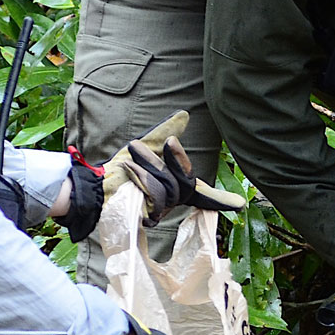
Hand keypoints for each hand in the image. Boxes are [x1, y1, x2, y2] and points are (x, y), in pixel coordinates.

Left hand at [106, 117, 246, 224]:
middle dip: (178, 160)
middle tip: (171, 142)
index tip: (240, 204)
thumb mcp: (146, 146)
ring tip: (133, 151)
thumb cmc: (118, 169)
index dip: (220, 199)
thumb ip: (165, 132)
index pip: (202, 194)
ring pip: (170, 187)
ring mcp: (160, 213)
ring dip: (150, 165)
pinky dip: (142, 177)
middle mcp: (171, 202)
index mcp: (174, 186)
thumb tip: (184, 114)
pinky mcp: (148, 219)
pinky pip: (156, 195)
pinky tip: (129, 169)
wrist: (94, 184)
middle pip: (187, 184)